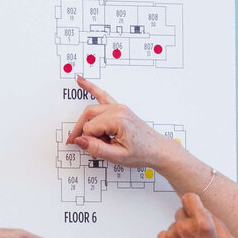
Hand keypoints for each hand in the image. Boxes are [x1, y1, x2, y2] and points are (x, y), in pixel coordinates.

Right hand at [66, 77, 180, 169]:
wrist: (157, 149)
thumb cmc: (142, 152)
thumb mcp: (118, 156)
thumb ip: (97, 148)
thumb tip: (80, 140)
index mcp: (118, 120)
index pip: (89, 127)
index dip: (90, 141)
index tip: (97, 149)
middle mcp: (118, 110)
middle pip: (88, 115)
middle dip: (84, 131)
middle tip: (83, 144)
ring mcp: (119, 107)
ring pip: (92, 110)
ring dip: (88, 123)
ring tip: (89, 136)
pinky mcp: (119, 108)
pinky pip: (102, 95)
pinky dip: (90, 88)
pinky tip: (81, 80)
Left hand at [157, 193, 236, 237]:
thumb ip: (217, 222)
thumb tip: (207, 212)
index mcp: (202, 225)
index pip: (189, 198)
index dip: (193, 204)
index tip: (195, 209)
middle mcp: (184, 229)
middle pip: (181, 211)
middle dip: (188, 220)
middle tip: (196, 236)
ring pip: (173, 225)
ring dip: (180, 233)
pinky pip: (164, 236)